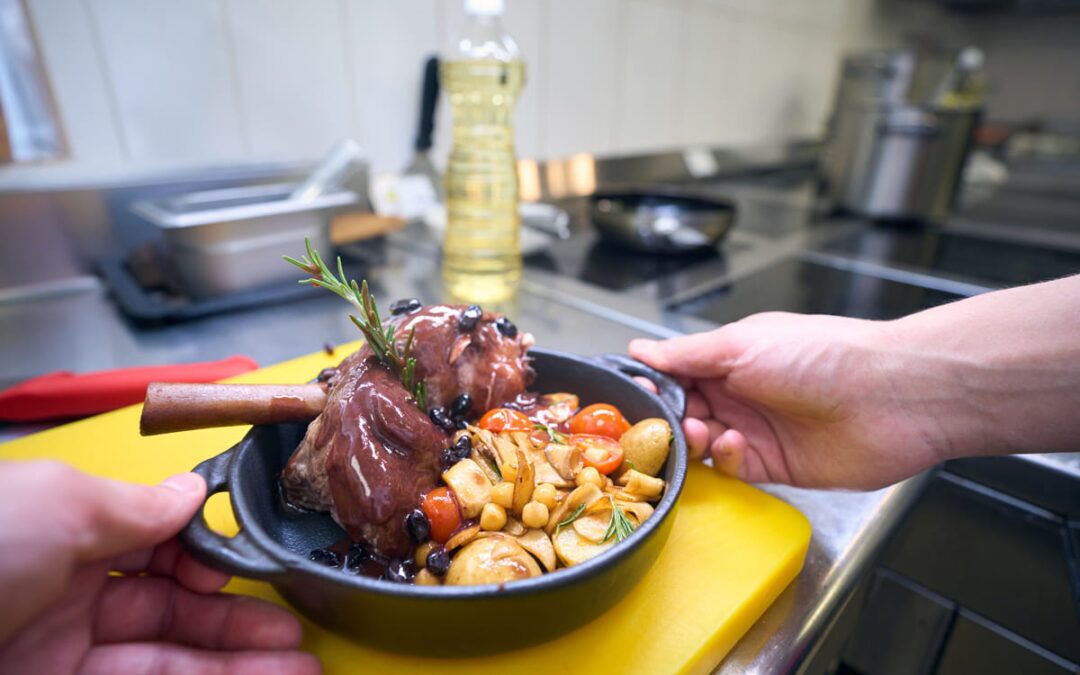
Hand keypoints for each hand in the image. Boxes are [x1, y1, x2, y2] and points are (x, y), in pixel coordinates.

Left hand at [0, 461, 319, 674]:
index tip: (249, 565)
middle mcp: (67, 592)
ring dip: (235, 663)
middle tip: (296, 632)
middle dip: (238, 618)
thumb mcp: (60, 504)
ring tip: (300, 668)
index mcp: (66, 530)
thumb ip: (137, 504)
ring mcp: (61, 654)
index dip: (209, 555)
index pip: (157, 542)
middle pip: (173, 606)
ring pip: (167, 658)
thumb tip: (190, 491)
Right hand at [630, 312, 948, 489]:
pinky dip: (727, 459)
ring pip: (703, 443)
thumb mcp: (740, 344)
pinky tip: (736, 444)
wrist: (891, 397)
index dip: (652, 384)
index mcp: (732, 356)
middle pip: (683, 411)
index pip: (676, 372)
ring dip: (694, 439)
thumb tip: (640, 350)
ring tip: (699, 431)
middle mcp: (741, 392)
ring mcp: (758, 430)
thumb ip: (686, 354)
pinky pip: (733, 469)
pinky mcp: (775, 466)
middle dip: (667, 417)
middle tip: (658, 422)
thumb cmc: (822, 356)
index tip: (630, 394)